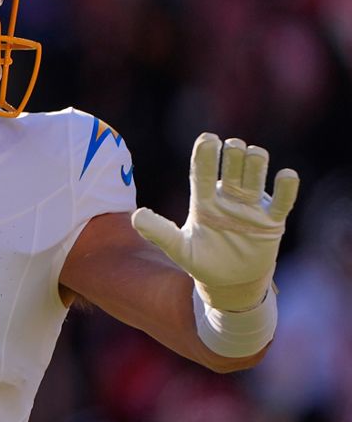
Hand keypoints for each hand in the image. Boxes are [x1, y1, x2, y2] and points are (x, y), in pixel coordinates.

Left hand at [132, 133, 299, 310]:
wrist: (229, 282)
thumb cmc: (201, 261)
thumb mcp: (178, 249)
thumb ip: (159, 232)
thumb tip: (136, 216)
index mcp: (203, 200)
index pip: (202, 172)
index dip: (205, 155)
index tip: (208, 138)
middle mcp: (227, 197)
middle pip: (232, 165)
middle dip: (233, 152)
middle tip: (233, 148)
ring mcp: (250, 207)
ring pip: (255, 174)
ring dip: (255, 161)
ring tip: (253, 155)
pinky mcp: (272, 221)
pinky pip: (282, 200)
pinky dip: (286, 187)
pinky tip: (285, 175)